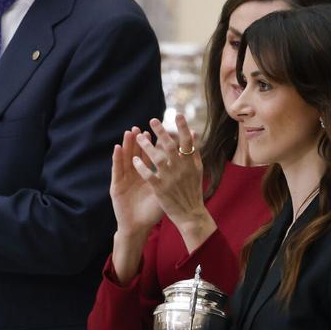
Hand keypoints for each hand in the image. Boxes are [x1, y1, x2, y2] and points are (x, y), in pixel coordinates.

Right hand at [109, 127, 164, 281]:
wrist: (137, 226)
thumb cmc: (152, 212)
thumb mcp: (165, 193)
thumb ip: (174, 179)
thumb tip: (189, 167)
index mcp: (148, 175)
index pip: (151, 156)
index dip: (155, 144)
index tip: (160, 131)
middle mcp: (135, 175)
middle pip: (137, 153)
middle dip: (140, 140)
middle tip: (142, 126)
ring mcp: (125, 179)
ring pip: (126, 158)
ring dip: (127, 144)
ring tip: (129, 132)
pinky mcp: (116, 185)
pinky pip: (117, 170)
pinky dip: (116, 158)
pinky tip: (117, 148)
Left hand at [131, 115, 216, 251]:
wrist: (190, 214)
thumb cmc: (193, 191)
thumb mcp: (197, 170)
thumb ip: (195, 152)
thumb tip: (194, 133)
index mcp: (191, 163)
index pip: (187, 142)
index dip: (183, 127)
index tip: (177, 114)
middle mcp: (181, 169)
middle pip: (170, 147)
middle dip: (161, 132)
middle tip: (152, 120)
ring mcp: (170, 179)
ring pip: (157, 158)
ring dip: (147, 146)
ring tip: (139, 137)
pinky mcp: (160, 189)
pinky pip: (148, 175)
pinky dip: (141, 166)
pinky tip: (133, 159)